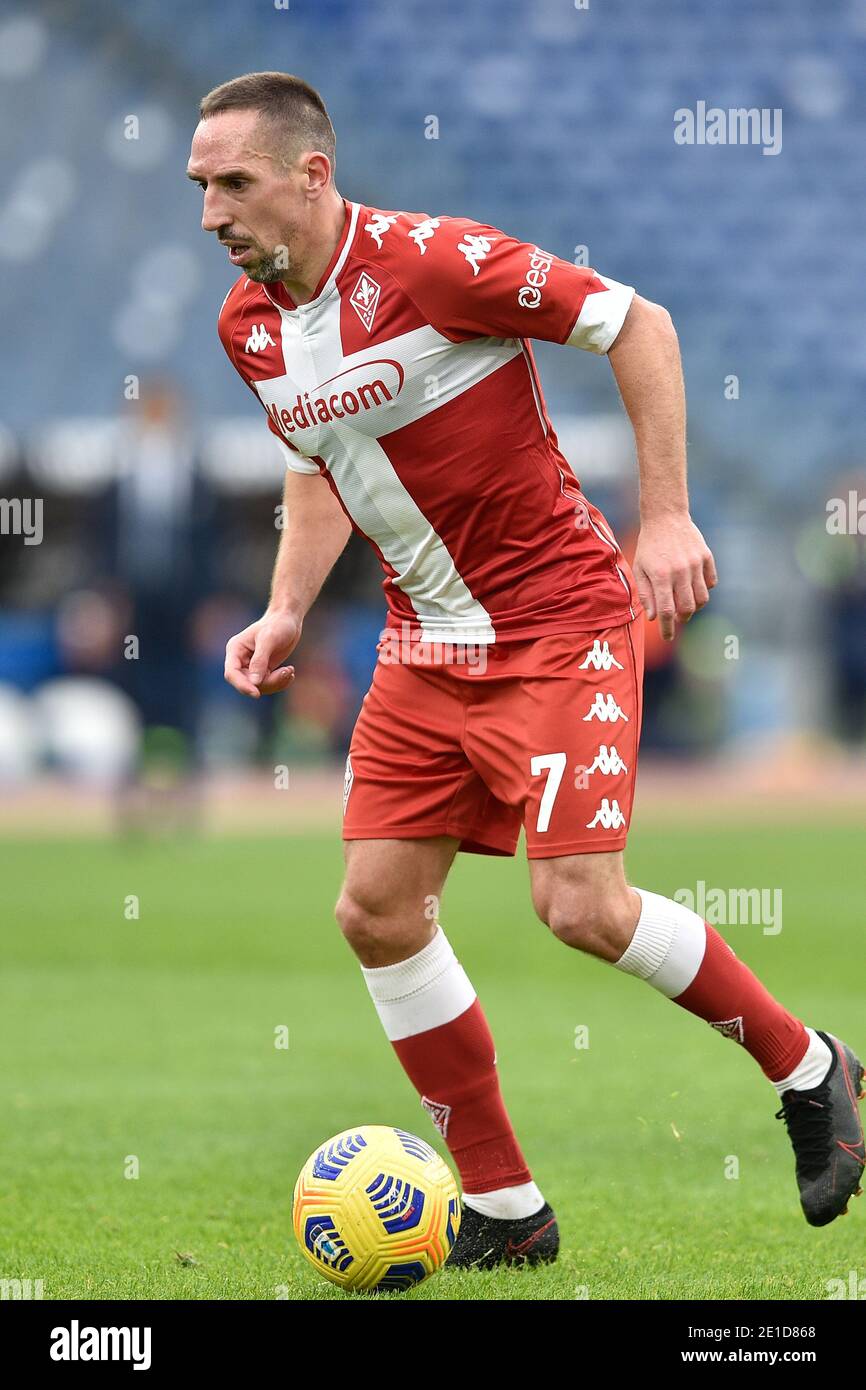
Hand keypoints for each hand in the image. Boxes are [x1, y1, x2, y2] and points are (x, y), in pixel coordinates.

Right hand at [224, 608, 301, 697]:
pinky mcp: (263, 671)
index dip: (242, 685)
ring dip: (276, 682)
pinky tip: (290, 672)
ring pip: (259, 686)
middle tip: (286, 672)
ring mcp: (251, 667)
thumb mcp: (269, 639)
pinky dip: (280, 682)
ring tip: (290, 671)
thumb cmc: (277, 624)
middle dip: (267, 682)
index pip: (232, 673)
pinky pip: (268, 684)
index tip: (256, 694)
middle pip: (247, 683)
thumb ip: (260, 661)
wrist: (289, 620)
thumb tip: (254, 683)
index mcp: (235, 650)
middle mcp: (240, 660)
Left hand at [633, 515, 716, 641]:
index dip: (667, 628)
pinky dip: (704, 589)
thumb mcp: (640, 569)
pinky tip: (694, 586)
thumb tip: (654, 617)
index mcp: (661, 576)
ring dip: (694, 607)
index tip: (667, 638)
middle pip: (687, 608)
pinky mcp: (707, 557)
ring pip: (702, 598)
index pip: (667, 611)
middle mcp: (680, 571)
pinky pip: (711, 582)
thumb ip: (646, 594)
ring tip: (685, 604)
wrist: (665, 517)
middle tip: (676, 618)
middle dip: (681, 619)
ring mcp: (696, 564)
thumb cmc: (649, 545)